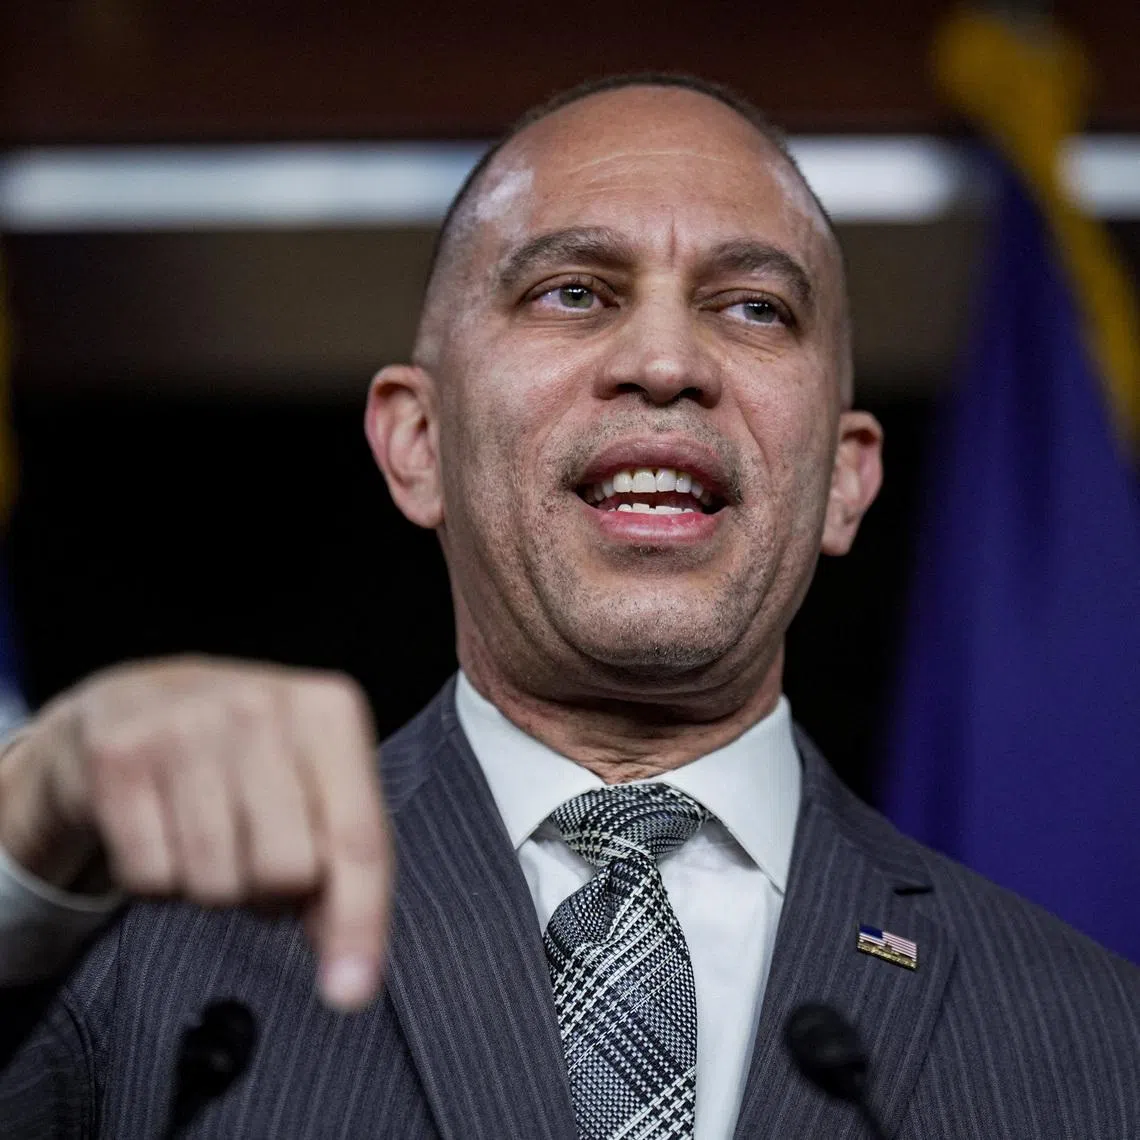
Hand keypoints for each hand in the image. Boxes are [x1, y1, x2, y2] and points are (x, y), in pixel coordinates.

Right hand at [0, 655, 390, 1010]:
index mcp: (329, 710)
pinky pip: (150, 877)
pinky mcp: (118, 757)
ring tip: (209, 833)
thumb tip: (348, 969)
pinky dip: (158, 878)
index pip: (358, 838)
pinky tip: (162, 828)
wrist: (137, 700)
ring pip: (216, 881)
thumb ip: (342, 868)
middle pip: (286, 871)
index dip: (359, 923)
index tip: (352, 992)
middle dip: (271, 889)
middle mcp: (262, 706)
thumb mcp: (312, 784)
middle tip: (255, 851)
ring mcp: (186, 724)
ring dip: (212, 884)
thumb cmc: (246, 756)